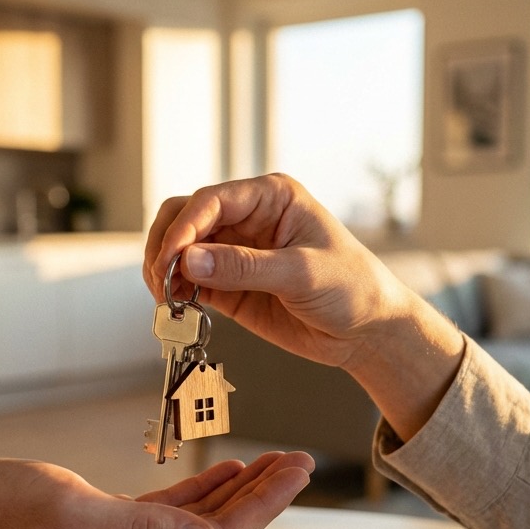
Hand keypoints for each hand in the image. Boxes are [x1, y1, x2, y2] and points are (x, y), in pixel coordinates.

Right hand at [0, 451, 313, 528]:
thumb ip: (141, 527)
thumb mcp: (70, 510)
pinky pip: (170, 517)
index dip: (263, 506)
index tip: (295, 471)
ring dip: (237, 494)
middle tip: (299, 461)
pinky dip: (200, 494)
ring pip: (200, 524)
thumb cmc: (0, 512)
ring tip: (272, 463)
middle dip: (263, 498)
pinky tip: (222, 475)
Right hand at [144, 172, 463, 441]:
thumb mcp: (302, 273)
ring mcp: (235, 252)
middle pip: (184, 217)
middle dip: (167, 245)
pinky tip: (178, 308)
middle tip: (163, 279)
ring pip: (180, 249)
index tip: (171, 259)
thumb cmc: (352, 288)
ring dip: (166, 270)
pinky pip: (190, 282)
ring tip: (168, 299)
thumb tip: (190, 261)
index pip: (211, 200)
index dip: (184, 227)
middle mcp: (248, 218)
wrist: (367, 331)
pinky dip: (176, 293)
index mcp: (271, 197)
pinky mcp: (229, 285)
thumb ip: (245, 267)